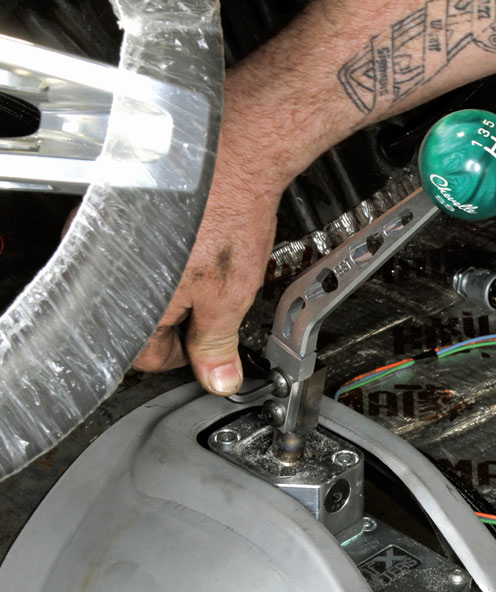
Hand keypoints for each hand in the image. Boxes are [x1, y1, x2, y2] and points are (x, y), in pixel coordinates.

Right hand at [131, 93, 285, 394]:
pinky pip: (137, 256)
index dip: (185, 357)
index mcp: (128, 302)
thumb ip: (216, 344)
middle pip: (139, 322)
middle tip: (216, 301)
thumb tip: (217, 379)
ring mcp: (101, 236)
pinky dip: (167, 257)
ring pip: (139, 289)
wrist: (231, 145)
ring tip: (209, 263)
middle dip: (181, 320)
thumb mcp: (230, 294)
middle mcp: (102, 270)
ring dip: (175, 288)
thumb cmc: (228, 209)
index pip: (144, 357)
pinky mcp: (113, 211)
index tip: (207, 349)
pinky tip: (195, 240)